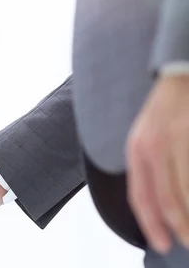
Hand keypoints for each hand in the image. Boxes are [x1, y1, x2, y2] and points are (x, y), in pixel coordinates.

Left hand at [126, 75, 188, 253]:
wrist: (179, 76)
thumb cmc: (166, 113)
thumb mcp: (148, 138)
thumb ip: (149, 168)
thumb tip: (157, 208)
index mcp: (137, 149)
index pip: (140, 195)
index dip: (151, 224)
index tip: (161, 244)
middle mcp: (153, 145)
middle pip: (166, 198)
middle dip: (179, 227)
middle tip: (188, 245)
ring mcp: (177, 139)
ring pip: (185, 190)